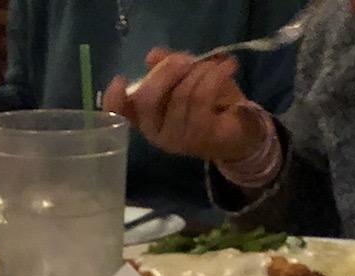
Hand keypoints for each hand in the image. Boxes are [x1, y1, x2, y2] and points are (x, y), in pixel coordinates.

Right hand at [104, 49, 267, 166]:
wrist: (239, 130)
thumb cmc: (206, 103)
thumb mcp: (184, 77)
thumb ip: (167, 66)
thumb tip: (153, 56)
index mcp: (146, 118)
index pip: (120, 114)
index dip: (114, 100)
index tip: (120, 79)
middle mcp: (157, 133)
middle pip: (148, 100)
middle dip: (166, 71)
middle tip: (186, 59)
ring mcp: (178, 139)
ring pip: (180, 95)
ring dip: (198, 72)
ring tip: (215, 63)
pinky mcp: (201, 138)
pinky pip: (202, 100)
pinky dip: (214, 77)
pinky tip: (227, 67)